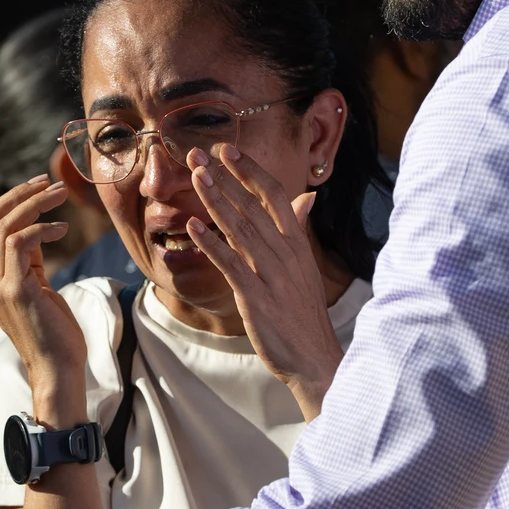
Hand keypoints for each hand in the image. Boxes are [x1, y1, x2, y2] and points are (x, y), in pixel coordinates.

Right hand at [0, 176, 87, 405]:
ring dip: (35, 205)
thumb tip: (36, 229)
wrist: (58, 369)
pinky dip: (42, 229)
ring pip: (4, 227)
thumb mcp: (37, 287)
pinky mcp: (15, 291)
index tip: (37, 187)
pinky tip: (62, 229)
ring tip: (61, 197)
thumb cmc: (55, 331)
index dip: (8, 201)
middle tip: (48, 182)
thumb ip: (28, 261)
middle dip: (18, 195)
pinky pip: (20, 243)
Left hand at [185, 145, 344, 416]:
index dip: (250, 171)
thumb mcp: (306, 266)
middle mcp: (286, 253)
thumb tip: (307, 198)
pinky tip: (193, 226)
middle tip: (198, 153)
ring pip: (240, 229)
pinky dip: (211, 243)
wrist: (314, 357)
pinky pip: (230, 264)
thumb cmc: (304, 313)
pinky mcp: (256, 297)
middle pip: (252, 205)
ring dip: (215, 200)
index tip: (227, 150)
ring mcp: (271, 275)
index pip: (275, 195)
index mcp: (298, 243)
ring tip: (195, 176)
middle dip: (224, 177)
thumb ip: (300, 230)